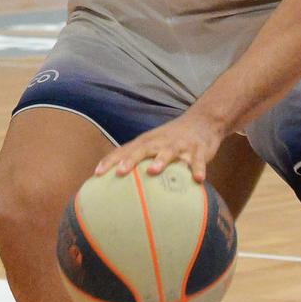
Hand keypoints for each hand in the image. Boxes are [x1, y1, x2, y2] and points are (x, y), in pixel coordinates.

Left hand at [95, 109, 227, 179]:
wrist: (203, 121)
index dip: (110, 161)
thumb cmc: (171, 139)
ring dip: (160, 160)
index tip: (97, 174)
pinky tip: (198, 180)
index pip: (124, 150)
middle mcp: (160, 142)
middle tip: (120, 172)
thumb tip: (117, 181)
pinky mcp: (198, 150)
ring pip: (169, 152)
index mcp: (147, 141)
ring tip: (153, 171)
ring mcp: (180, 145)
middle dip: (131, 160)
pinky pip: (198, 160)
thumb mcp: (152, 144)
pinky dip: (198, 169)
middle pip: (143, 149)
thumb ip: (138, 159)